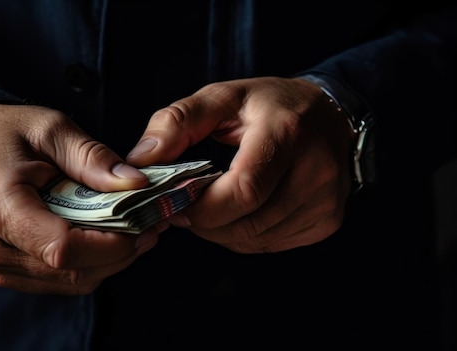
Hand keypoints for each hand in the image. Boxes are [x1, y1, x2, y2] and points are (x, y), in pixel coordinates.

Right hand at [0, 103, 167, 293]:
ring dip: (111, 259)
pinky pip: (63, 279)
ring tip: (136, 227)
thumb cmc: (7, 133)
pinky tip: (108, 237)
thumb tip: (137, 185)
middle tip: (151, 222)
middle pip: (73, 271)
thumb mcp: (52, 129)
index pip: (63, 248)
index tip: (144, 222)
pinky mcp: (9, 272)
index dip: (111, 243)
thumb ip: (93, 158)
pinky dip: (93, 262)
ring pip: (73, 282)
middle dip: (121, 251)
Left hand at [126, 77, 354, 252]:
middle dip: (204, 222)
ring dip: (221, 231)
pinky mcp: (326, 222)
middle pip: (247, 223)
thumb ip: (176, 122)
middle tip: (183, 206)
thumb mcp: (221, 97)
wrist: (330, 115)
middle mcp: (316, 172)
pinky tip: (239, 211)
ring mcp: (325, 201)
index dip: (201, 206)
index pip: (243, 189)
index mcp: (287, 133)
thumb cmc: (269, 105)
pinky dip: (244, 236)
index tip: (174, 203)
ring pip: (255, 240)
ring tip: (210, 204)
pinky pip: (269, 245)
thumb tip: (140, 160)